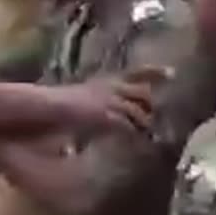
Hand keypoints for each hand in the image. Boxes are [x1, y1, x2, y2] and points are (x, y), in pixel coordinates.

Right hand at [49, 67, 171, 134]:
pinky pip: (127, 126)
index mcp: (105, 80)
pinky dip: (134, 135)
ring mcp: (109, 100)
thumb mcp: (77, 103)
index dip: (155, 71)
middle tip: (157, 119)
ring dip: (145, 125)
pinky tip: (137, 143)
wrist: (43, 107)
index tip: (172, 73)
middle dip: (151, 106)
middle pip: (143, 92)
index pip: (135, 71)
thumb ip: (90, 109)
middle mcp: (110, 87)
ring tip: (149, 137)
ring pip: (139, 111)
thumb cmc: (52, 107)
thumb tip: (95, 125)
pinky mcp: (106, 116)